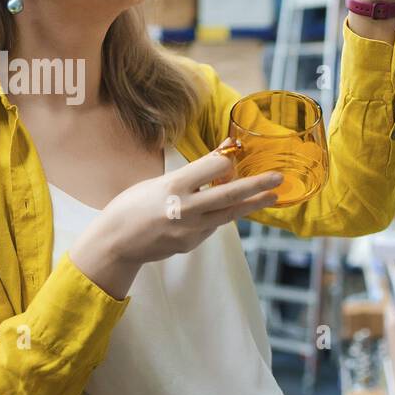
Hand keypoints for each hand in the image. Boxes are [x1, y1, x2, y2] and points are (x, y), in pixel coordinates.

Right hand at [69, 141, 282, 297]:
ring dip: (253, 204)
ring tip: (273, 195)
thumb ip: (193, 171)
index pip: (210, 169)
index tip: (237, 154)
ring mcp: (190, 230)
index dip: (227, 161)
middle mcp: (184, 209)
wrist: (117, 242)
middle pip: (228, 195)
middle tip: (278, 178)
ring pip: (229, 214)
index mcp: (172, 187)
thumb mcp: (160, 182)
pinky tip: (225, 209)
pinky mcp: (192, 243)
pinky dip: (221, 215)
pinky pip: (213, 226)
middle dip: (256, 186)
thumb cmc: (134, 204)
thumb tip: (225, 151)